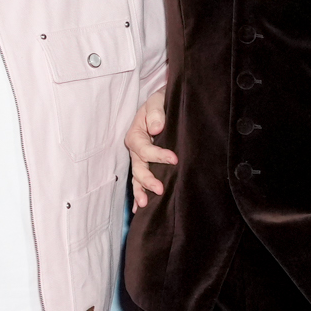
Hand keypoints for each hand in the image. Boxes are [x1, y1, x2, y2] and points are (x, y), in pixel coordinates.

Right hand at [126, 93, 176, 207]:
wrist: (162, 103)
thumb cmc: (160, 102)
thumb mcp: (157, 101)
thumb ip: (155, 112)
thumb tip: (156, 128)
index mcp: (136, 135)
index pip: (144, 149)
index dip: (158, 155)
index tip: (174, 159)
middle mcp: (135, 149)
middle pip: (138, 168)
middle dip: (148, 180)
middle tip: (160, 189)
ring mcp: (139, 158)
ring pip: (137, 177)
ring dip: (141, 191)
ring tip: (145, 205)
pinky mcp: (147, 164)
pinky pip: (140, 180)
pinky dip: (140, 193)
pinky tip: (139, 209)